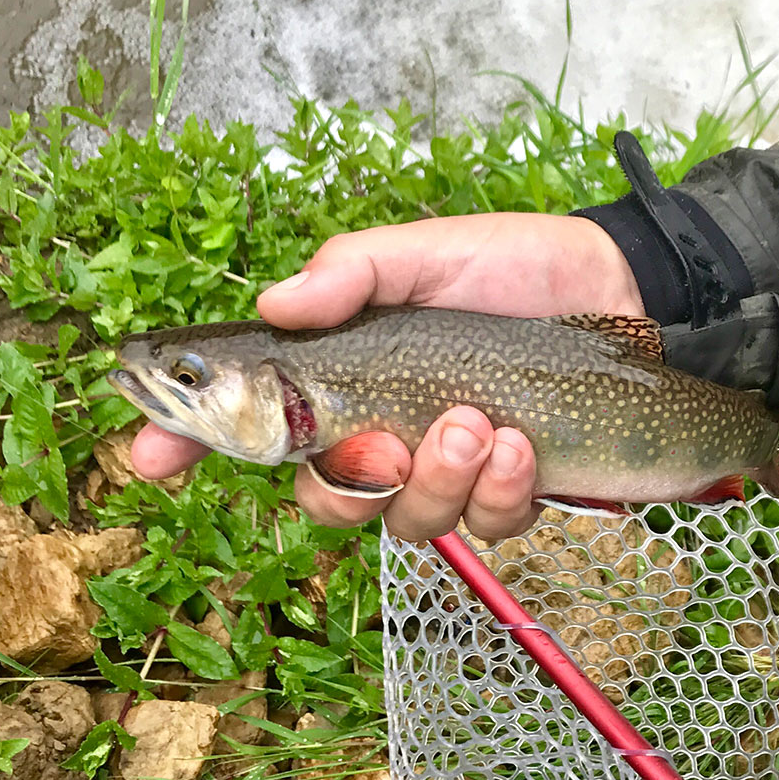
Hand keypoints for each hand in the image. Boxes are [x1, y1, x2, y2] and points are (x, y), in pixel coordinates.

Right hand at [130, 212, 639, 539]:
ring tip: (480, 425)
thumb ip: (353, 273)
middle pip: (325, 499)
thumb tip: (275, 302)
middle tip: (389, 438)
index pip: (250, 422)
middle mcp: (386, 435)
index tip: (151, 456)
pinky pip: (480, 527)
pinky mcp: (511, 495)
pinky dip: (499, 489)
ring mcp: (449, 473)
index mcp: (345, 376)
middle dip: (352, 479)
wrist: (627, 290)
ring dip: (438, 480)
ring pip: (406, 522)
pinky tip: (524, 443)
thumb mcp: (427, 252)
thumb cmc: (516, 267)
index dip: (190, 443)